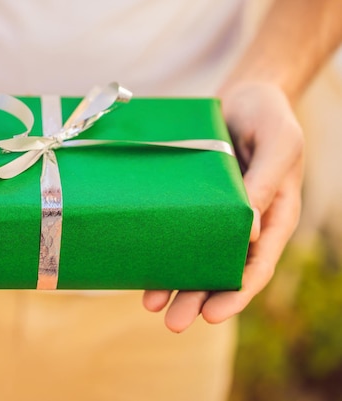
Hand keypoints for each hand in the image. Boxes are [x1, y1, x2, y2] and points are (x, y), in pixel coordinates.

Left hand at [142, 81, 303, 331]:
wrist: (242, 96)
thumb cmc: (269, 117)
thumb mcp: (279, 143)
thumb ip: (267, 181)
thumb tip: (251, 231)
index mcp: (274, 216)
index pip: (257, 265)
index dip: (236, 293)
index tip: (213, 314)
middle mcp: (244, 223)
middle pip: (221, 271)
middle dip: (198, 299)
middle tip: (174, 322)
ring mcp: (215, 214)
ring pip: (195, 257)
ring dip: (174, 284)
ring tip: (151, 305)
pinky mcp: (191, 201)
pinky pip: (175, 231)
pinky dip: (160, 250)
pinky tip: (139, 268)